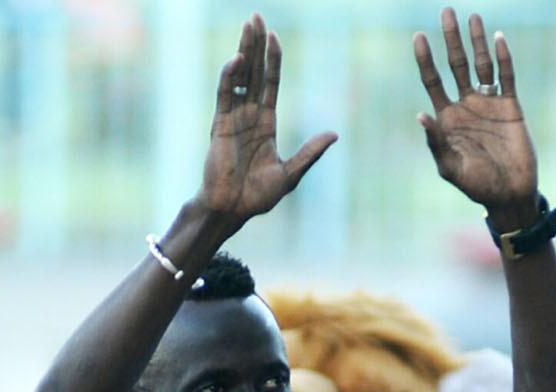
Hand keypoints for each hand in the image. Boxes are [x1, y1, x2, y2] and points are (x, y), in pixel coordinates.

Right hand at [197, 13, 336, 229]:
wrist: (233, 210)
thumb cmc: (258, 196)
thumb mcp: (291, 173)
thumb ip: (310, 152)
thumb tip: (334, 134)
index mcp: (266, 123)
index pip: (270, 83)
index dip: (273, 60)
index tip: (275, 36)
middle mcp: (249, 115)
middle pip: (254, 72)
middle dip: (255, 45)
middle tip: (256, 17)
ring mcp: (233, 118)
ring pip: (239, 76)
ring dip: (243, 51)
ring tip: (247, 26)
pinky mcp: (221, 126)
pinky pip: (225, 96)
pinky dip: (230, 78)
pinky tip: (236, 60)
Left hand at [414, 9, 538, 227]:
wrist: (510, 195)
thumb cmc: (476, 186)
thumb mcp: (450, 168)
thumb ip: (436, 142)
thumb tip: (420, 114)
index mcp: (447, 118)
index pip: (432, 81)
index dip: (425, 59)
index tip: (418, 36)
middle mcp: (466, 105)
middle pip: (455, 64)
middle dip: (450, 39)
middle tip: (446, 12)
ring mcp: (489, 105)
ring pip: (481, 65)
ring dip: (477, 42)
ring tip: (473, 17)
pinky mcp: (511, 108)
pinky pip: (506, 78)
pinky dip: (503, 59)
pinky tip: (498, 39)